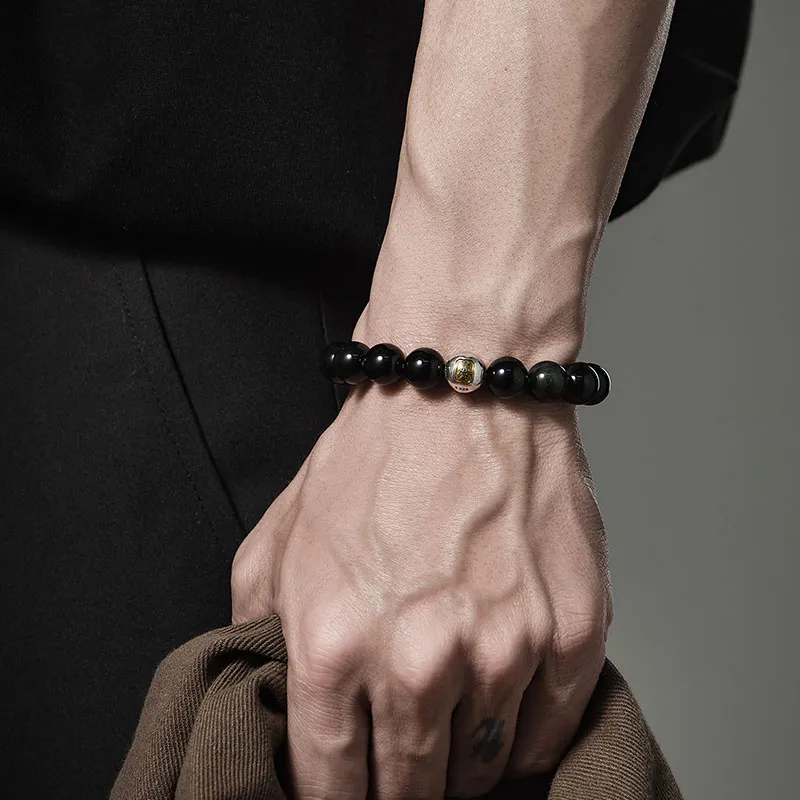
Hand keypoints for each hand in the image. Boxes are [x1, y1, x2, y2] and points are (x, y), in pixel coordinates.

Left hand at [231, 367, 612, 799]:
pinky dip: (523, 736)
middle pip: (410, 793)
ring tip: (449, 722)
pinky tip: (501, 705)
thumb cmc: (375, 461)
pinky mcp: (572, 632)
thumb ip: (257, 634)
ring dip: (462, 762)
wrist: (460, 391)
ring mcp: (505, 649)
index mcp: (334, 644)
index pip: (329, 784)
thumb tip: (273, 701)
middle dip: (398, 791)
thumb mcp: (277, 543)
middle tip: (399, 765)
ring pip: (482, 772)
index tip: (348, 795)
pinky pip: (549, 734)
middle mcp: (419, 659)